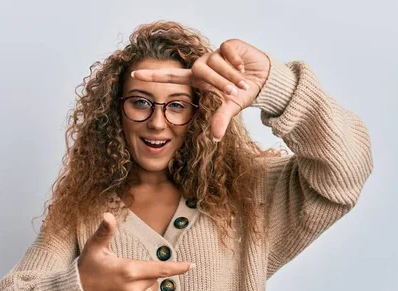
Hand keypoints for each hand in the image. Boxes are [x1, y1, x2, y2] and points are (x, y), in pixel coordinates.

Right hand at [78, 212, 193, 290]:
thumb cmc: (88, 266)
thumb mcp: (95, 247)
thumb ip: (105, 231)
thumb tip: (108, 215)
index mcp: (128, 271)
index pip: (160, 269)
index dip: (178, 267)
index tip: (192, 265)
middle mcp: (132, 290)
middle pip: (154, 278)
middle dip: (146, 272)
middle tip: (126, 269)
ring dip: (144, 285)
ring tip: (123, 282)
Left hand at [131, 39, 270, 140]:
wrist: (263, 81)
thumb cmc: (242, 94)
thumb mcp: (230, 108)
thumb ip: (220, 120)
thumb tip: (215, 138)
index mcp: (197, 80)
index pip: (170, 76)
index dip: (153, 76)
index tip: (134, 75)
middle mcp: (202, 65)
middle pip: (200, 70)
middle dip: (218, 82)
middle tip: (233, 91)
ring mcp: (214, 54)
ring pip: (215, 62)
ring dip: (231, 75)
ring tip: (243, 82)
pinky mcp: (228, 45)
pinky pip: (227, 51)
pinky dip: (237, 62)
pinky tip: (244, 67)